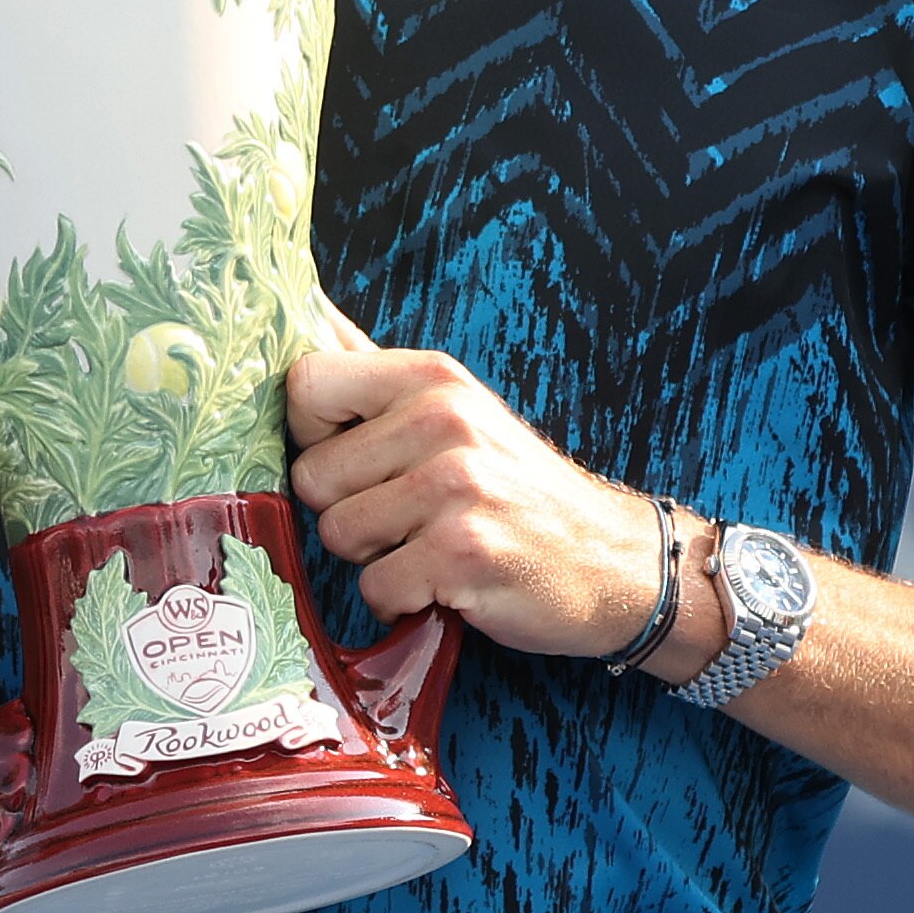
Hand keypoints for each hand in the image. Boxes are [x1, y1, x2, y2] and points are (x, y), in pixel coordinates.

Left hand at [284, 341, 664, 658]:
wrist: (610, 560)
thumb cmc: (515, 488)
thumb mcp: (456, 408)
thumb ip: (375, 371)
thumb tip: (303, 312)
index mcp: (433, 376)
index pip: (307, 383)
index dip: (311, 434)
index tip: (353, 458)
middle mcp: (443, 419)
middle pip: (312, 476)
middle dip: (347, 509)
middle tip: (409, 515)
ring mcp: (455, 484)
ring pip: (337, 534)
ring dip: (375, 557)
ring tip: (428, 544)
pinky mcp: (463, 550)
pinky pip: (376, 586)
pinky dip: (401, 600)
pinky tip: (442, 583)